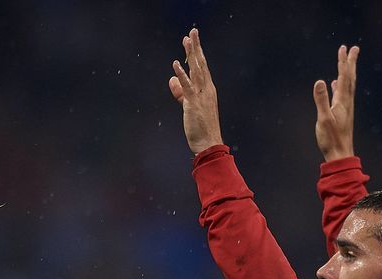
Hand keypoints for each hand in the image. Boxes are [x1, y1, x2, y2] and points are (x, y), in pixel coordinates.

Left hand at [169, 28, 223, 153]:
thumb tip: (172, 79)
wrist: (209, 144)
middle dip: (196, 47)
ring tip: (186, 40)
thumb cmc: (201, 128)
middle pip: (201, 64)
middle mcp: (207, 89)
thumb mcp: (189, 106)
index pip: (202, 67)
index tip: (192, 39)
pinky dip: (181, 74)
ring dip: (191, 54)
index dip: (196, 53)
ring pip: (196, 70)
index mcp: (208, 90)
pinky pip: (187, 86)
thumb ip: (180, 92)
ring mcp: (201, 95)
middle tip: (192, 31)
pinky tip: (176, 63)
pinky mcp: (193, 103)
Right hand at [313, 45, 358, 161]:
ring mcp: (345, 108)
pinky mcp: (342, 114)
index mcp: (342, 101)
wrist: (340, 155)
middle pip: (350, 78)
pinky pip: (341, 94)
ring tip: (346, 62)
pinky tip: (335, 84)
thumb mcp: (323, 119)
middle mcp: (346, 102)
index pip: (343, 77)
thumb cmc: (331, 139)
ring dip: (347, 72)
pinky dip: (339, 86)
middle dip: (350, 62)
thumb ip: (321, 100)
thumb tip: (320, 81)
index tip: (344, 48)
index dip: (343, 62)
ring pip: (347, 85)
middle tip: (353, 48)